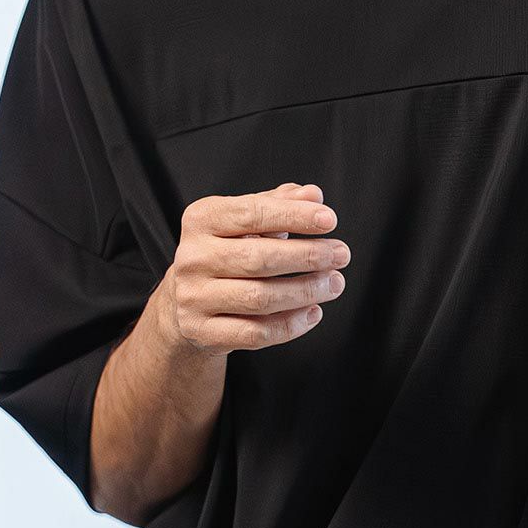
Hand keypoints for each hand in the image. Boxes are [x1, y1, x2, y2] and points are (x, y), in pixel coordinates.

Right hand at [157, 182, 349, 353]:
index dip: (294, 216)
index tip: (330, 219)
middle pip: (259, 258)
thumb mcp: (246, 222)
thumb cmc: (226, 252)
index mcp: (201, 220)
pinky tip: (313, 312)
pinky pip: (255, 333)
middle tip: (341, 254)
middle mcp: (192, 258)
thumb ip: (278, 205)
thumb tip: (312, 195)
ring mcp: (194, 298)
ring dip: (305, 291)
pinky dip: (290, 324)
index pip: (252, 214)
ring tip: (334, 283)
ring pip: (260, 299)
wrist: (186, 302)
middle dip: (307, 256)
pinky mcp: (203, 332)